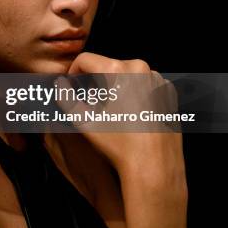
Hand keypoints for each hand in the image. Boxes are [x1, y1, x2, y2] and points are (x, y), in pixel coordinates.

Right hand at [58, 52, 185, 194]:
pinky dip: (134, 93)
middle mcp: (141, 68)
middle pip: (106, 66)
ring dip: (114, 87)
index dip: (73, 73)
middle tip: (90, 104)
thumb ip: (66, 98)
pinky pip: (144, 84)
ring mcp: (157, 79)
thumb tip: (60, 84)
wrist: (155, 166)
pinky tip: (130, 115)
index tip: (72, 88)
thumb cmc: (120, 145)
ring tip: (111, 111)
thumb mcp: (85, 122)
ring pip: (126, 74)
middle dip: (95, 82)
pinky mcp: (168, 92)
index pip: (85, 60)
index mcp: (119, 70)